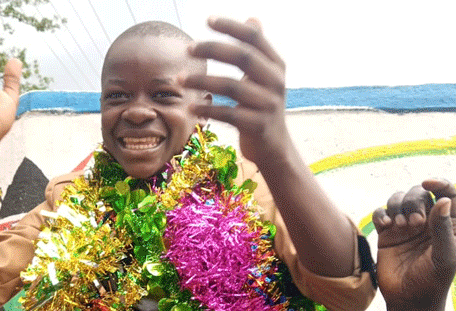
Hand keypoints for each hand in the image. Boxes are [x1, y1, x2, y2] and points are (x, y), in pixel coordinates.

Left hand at [182, 17, 288, 163]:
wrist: (274, 147)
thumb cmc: (261, 107)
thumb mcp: (264, 78)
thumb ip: (257, 51)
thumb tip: (253, 18)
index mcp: (276, 66)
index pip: (255, 38)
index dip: (232, 27)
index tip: (208, 20)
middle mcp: (275, 82)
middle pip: (243, 57)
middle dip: (213, 49)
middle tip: (188, 48)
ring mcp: (268, 104)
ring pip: (232, 86)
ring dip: (202, 80)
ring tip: (179, 79)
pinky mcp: (257, 125)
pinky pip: (229, 113)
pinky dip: (208, 108)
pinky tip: (191, 106)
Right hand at [373, 179, 455, 310]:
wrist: (408, 301)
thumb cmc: (432, 282)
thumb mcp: (444, 256)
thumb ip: (442, 228)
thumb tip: (442, 200)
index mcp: (448, 225)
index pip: (447, 194)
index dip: (439, 183)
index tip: (427, 182)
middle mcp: (427, 222)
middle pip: (419, 193)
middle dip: (413, 201)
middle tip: (414, 222)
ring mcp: (405, 226)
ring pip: (398, 199)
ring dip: (396, 206)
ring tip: (399, 226)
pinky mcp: (386, 234)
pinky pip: (381, 213)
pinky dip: (381, 214)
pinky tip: (385, 226)